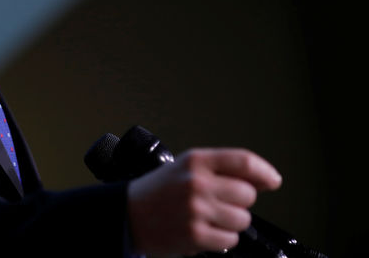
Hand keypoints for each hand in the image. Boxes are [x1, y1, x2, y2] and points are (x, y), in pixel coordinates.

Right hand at [126, 148, 281, 256]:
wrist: (129, 214)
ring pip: (242, 219)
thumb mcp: (186, 167)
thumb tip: (264, 180)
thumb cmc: (159, 190)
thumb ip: (221, 169)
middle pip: (247, 194)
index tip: (272, 181)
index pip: (243, 162)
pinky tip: (203, 230)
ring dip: (230, 222)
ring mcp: (196, 209)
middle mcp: (196, 183)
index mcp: (195, 161)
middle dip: (239, 202)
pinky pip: (230, 240)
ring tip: (208, 217)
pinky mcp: (195, 235)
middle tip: (220, 203)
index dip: (264, 172)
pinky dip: (221, 238)